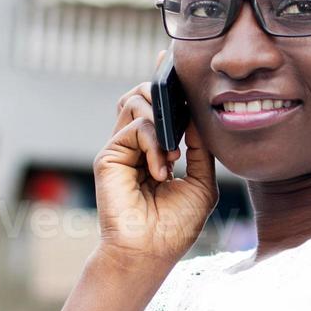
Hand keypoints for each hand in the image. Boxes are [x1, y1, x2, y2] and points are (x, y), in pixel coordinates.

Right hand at [93, 49, 217, 266]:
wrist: (151, 252)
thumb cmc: (175, 226)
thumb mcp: (202, 183)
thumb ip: (201, 149)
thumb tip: (199, 118)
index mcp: (154, 148)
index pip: (155, 105)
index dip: (162, 81)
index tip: (169, 58)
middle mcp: (133, 145)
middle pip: (140, 94)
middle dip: (163, 94)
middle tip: (181, 122)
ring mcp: (119, 149)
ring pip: (134, 101)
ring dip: (161, 122)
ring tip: (172, 157)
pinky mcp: (108, 157)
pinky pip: (134, 127)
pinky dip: (154, 144)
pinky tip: (161, 170)